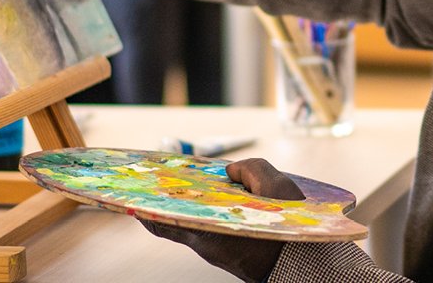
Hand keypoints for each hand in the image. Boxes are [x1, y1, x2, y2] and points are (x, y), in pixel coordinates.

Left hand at [140, 158, 305, 282]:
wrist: (301, 263)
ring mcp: (215, 249)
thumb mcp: (277, 189)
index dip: (146, 210)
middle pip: (174, 222)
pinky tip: (218, 199)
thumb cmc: (289, 229)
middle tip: (157, 182)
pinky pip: (208, 228)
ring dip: (190, 206)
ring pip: (193, 224)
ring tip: (189, 185)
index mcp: (210, 231)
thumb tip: (231, 170)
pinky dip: (207, 214)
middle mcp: (207, 243)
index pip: (165, 222)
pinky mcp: (226, 251)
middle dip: (167, 202)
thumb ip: (252, 169)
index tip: (131, 198)